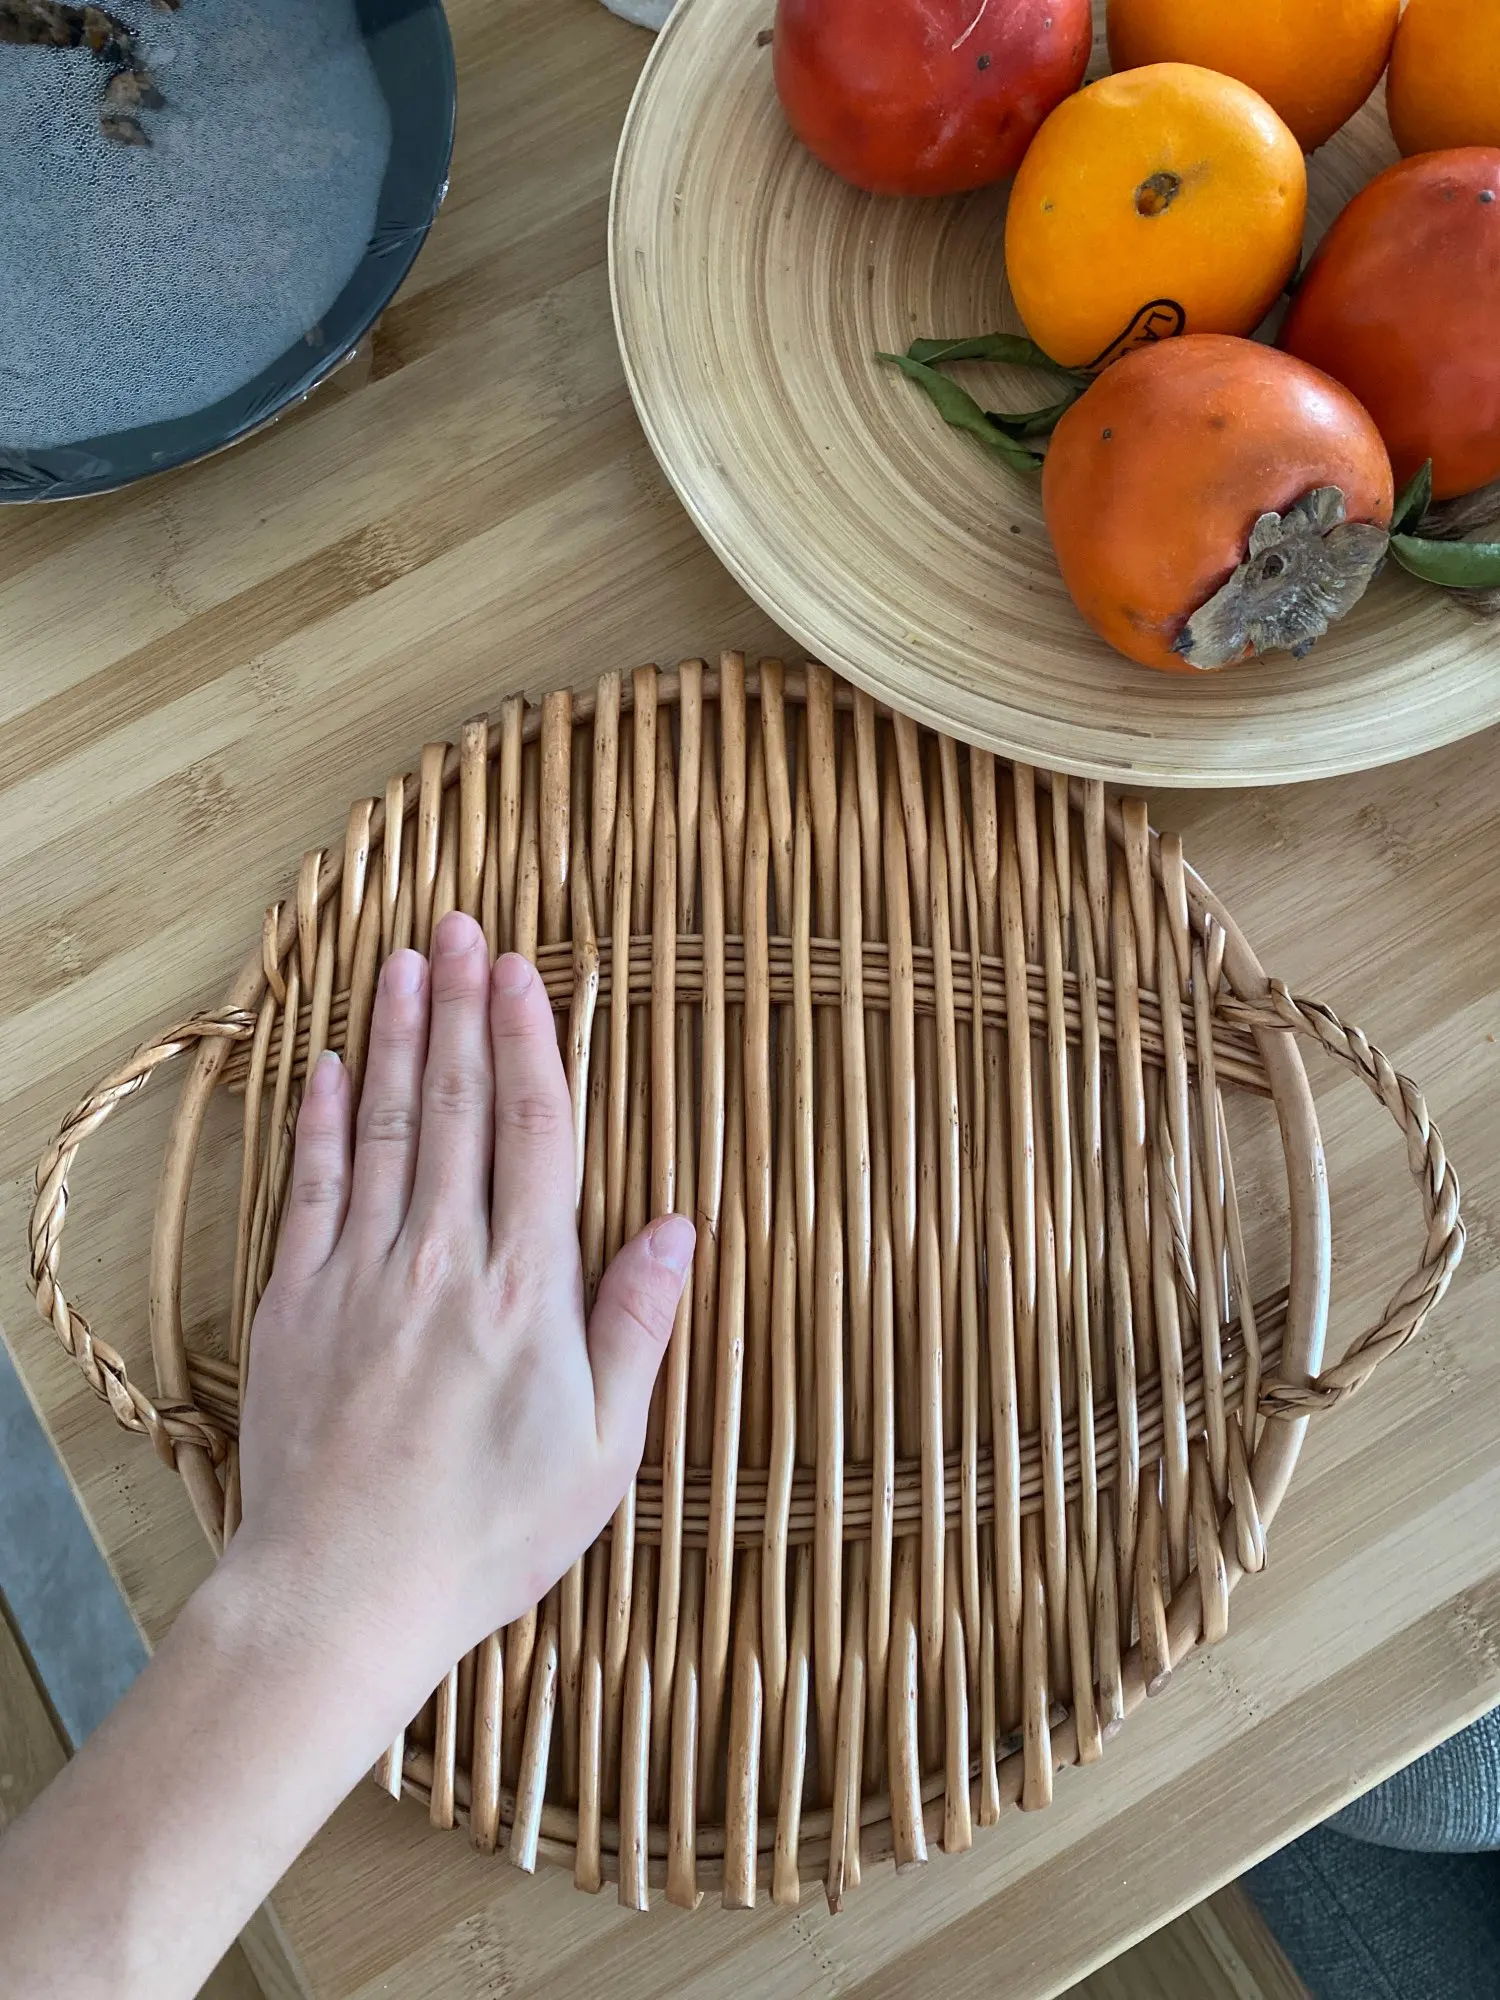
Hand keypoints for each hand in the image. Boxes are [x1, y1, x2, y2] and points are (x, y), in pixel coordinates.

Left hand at [230, 909, 693, 1711]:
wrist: (341, 1593)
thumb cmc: (487, 1534)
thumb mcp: (602, 1448)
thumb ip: (637, 1326)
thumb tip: (677, 1226)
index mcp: (527, 1290)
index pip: (534, 1131)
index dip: (530, 1040)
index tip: (522, 972)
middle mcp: (443, 1260)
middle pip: (456, 1105)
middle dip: (459, 1008)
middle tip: (458, 928)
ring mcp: (361, 1275)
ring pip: (383, 1127)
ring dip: (395, 1038)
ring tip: (400, 964)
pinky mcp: (296, 1303)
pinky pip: (311, 1188)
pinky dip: (320, 1120)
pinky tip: (328, 1065)